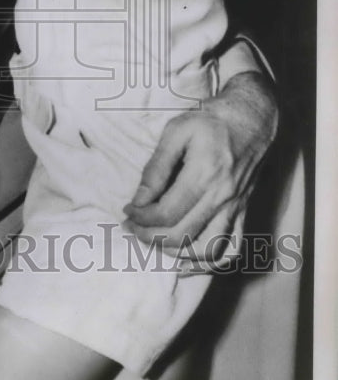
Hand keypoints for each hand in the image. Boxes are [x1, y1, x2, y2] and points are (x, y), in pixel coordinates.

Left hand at [123, 71, 276, 258]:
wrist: (251, 118)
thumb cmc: (210, 120)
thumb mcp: (176, 131)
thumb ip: (157, 167)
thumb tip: (139, 199)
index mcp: (205, 174)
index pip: (166, 213)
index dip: (141, 217)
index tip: (128, 210)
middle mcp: (223, 197)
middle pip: (182, 234)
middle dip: (149, 236)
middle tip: (131, 226)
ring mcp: (236, 207)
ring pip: (207, 250)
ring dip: (175, 253)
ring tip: (153, 241)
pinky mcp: (243, 211)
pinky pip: (230, 248)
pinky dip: (207, 262)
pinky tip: (185, 262)